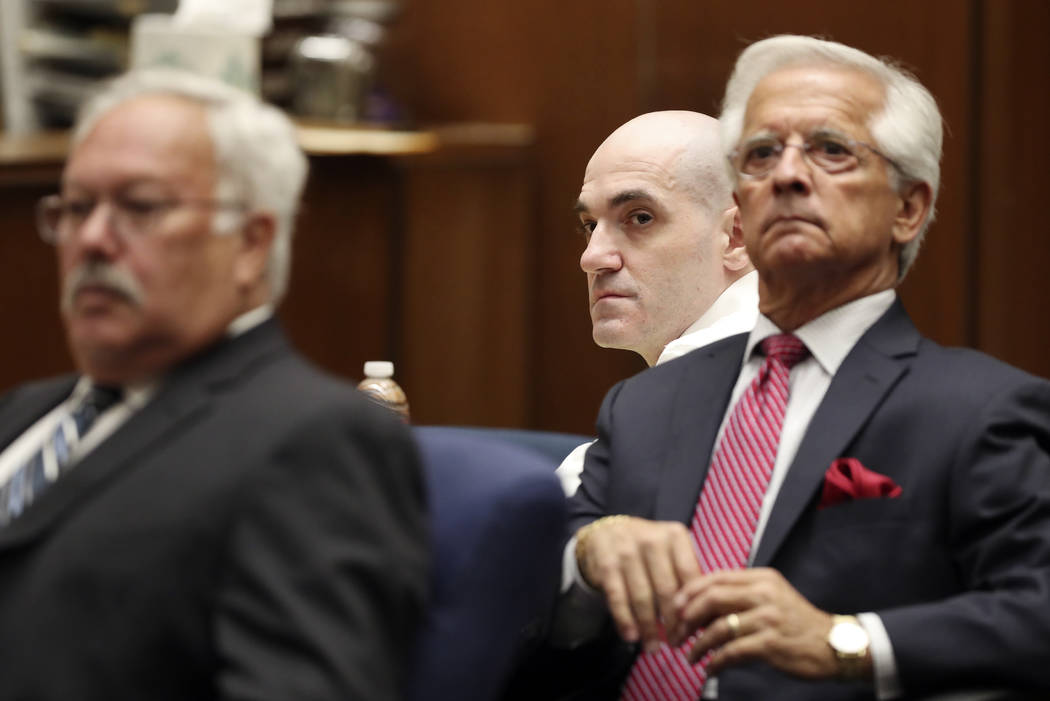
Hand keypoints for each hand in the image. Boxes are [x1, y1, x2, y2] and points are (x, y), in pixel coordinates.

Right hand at [576, 516, 700, 651]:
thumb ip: (687, 578)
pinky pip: (617, 597)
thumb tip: (705, 619)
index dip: (693, 606)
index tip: (694, 630)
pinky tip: (632, 637)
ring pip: (642, 597)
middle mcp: (651, 539)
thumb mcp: (671, 552)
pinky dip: (625, 620)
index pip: (689, 575)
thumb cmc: (648, 551)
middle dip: (673, 622)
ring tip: (654, 648)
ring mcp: (626, 550)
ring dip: (649, 627)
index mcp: (674, 536)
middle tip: (676, 643)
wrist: (607, 532)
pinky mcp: (606, 564)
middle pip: (667, 589)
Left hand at [669, 568, 854, 679]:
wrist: (833, 644)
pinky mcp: (771, 643)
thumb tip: (698, 606)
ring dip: (698, 645)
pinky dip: (715, 662)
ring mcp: (768, 618)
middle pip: (711, 598)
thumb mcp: (770, 597)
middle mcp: (764, 593)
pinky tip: (709, 669)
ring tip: (690, 656)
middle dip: (686, 618)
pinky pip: (731, 652)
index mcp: (761, 578)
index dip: (688, 592)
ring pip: (718, 627)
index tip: (673, 608)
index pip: (714, 577)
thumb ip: (739, 596)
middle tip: (676, 634)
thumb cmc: (795, 623)